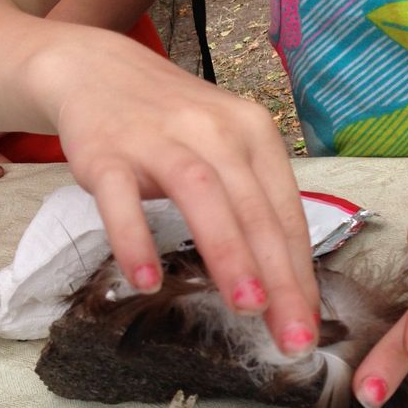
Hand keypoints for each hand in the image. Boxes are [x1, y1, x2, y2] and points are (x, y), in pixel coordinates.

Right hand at [48, 39, 319, 354]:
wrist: (97, 69)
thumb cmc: (174, 122)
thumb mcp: (225, 147)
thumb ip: (253, 203)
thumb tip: (285, 280)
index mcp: (254, 133)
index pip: (285, 213)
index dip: (301, 273)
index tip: (310, 324)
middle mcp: (215, 131)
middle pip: (255, 209)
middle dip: (279, 278)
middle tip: (294, 337)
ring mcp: (159, 138)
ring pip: (203, 195)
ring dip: (229, 253)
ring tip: (247, 308)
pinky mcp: (106, 150)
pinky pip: (121, 198)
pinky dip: (136, 239)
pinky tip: (147, 281)